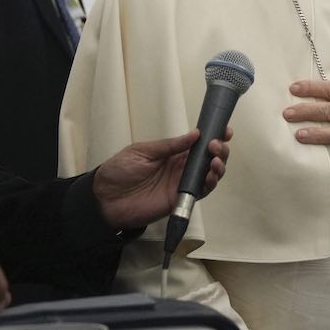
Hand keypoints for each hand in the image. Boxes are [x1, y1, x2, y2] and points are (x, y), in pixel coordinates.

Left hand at [93, 129, 230, 228]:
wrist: (105, 198)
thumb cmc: (120, 171)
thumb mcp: (142, 151)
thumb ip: (169, 146)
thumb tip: (195, 134)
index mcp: (172, 153)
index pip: (198, 144)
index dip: (213, 136)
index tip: (224, 130)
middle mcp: (181, 167)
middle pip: (208, 158)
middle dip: (219, 150)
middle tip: (216, 145)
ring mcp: (182, 184)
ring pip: (209, 174)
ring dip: (218, 166)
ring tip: (215, 159)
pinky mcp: (181, 199)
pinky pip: (201, 191)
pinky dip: (210, 183)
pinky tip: (211, 175)